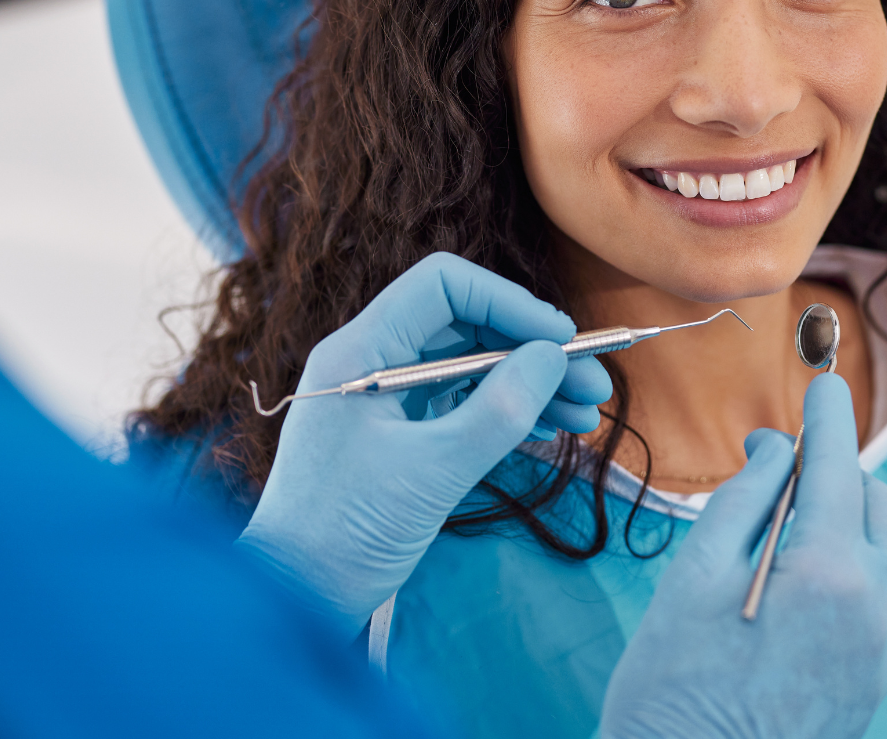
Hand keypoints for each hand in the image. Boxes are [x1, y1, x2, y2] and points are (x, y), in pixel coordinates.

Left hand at [235, 252, 611, 631]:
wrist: (293, 599)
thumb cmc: (348, 531)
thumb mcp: (435, 470)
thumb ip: (500, 409)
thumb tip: (553, 356)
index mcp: (363, 349)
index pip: (445, 286)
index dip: (510, 303)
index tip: (562, 341)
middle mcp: (372, 360)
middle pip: (467, 325)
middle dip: (533, 350)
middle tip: (593, 385)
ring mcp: (386, 399)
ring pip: (472, 366)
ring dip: (529, 384)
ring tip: (585, 416)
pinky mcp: (398, 436)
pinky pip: (461, 404)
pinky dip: (507, 412)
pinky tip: (549, 430)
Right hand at [600, 375, 886, 738]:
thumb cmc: (674, 689)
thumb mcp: (693, 578)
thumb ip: (744, 498)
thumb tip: (777, 448)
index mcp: (830, 571)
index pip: (839, 463)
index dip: (827, 415)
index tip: (820, 383)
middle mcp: (873, 607)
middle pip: (877, 503)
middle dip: (838, 472)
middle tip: (783, 468)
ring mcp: (881, 650)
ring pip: (886, 552)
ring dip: (848, 523)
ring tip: (786, 528)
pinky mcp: (874, 682)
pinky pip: (880, 601)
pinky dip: (852, 572)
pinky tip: (799, 585)